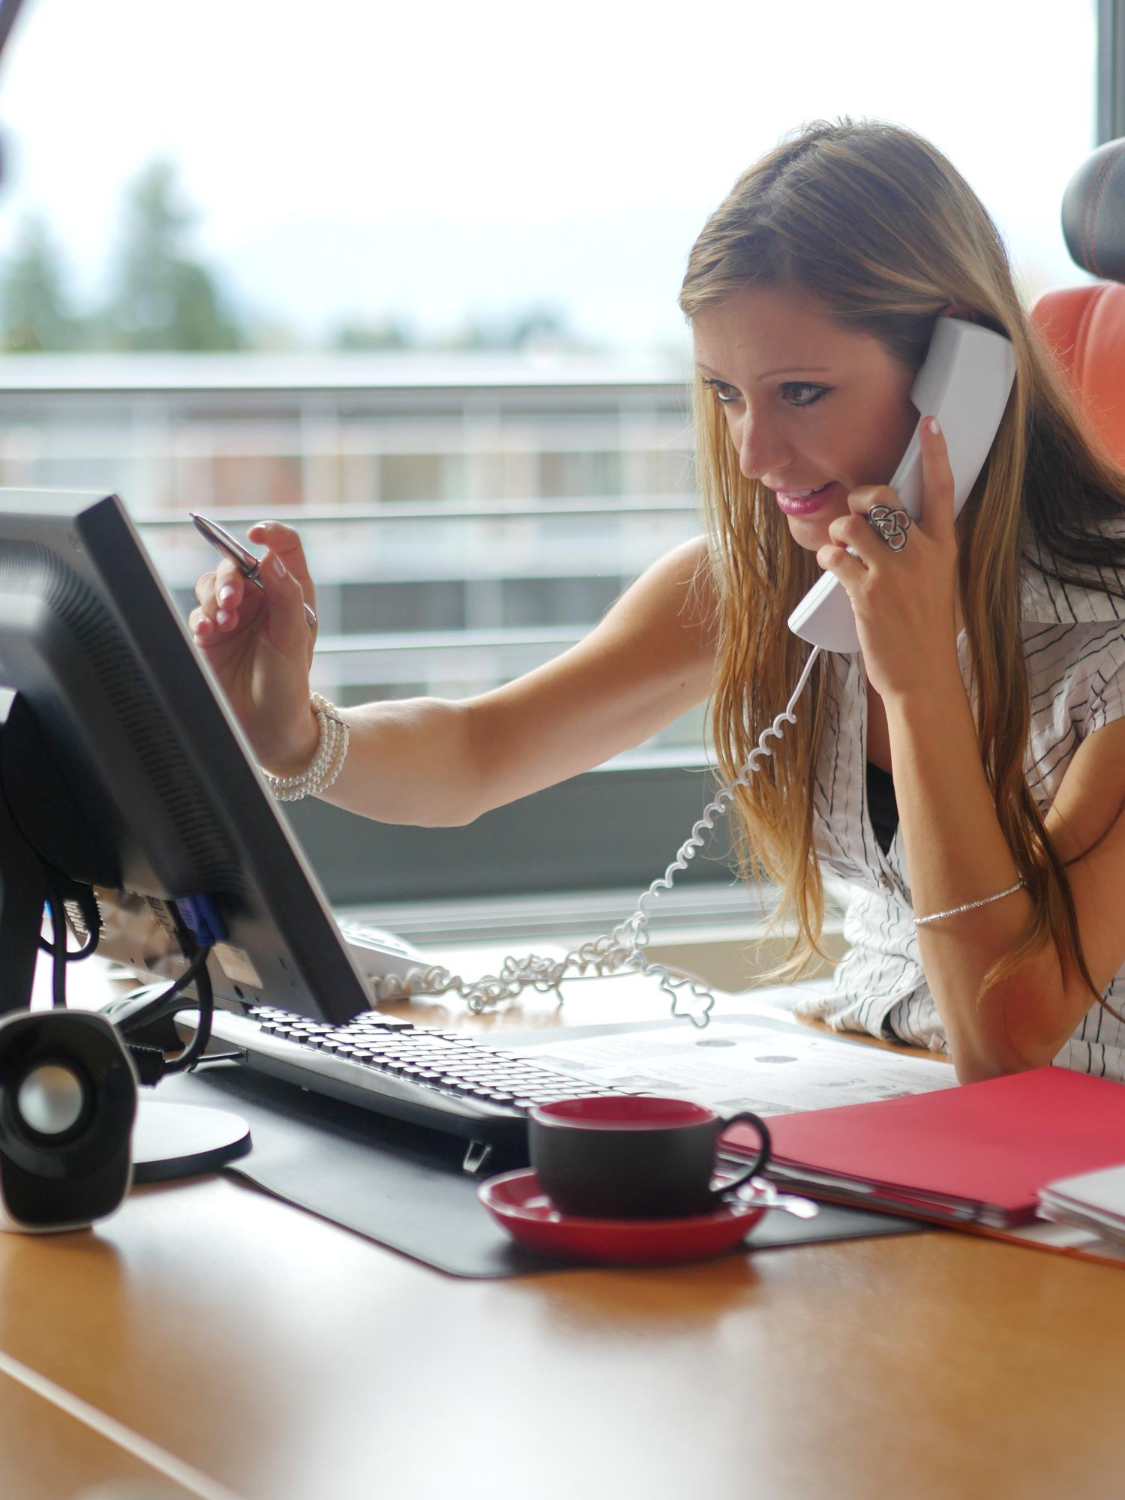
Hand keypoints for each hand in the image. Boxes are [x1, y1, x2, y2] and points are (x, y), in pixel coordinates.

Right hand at [189, 521, 319, 770]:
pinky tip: (208, 632)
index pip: (282, 548)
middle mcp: (261, 599)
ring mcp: (233, 616)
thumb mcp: (294, 637)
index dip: (271, 534)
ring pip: (211, 584)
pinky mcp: (209, 634)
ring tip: (223, 625)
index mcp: (290, 593)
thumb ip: (285, 595)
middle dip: (229, 578)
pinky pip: (196, 611)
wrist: (267, 727)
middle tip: (232, 602)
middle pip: (236, 563)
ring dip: (214, 598)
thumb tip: (269, 557)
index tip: (256, 534)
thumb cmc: (289, 684)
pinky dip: (199, 616)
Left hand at [815, 416, 961, 701]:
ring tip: (842, 549)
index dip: (936, 453)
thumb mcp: (941, 585)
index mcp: (945, 549)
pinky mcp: (867, 593)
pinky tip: (833, 566)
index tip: (930, 422)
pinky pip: (836, 556)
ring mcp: (894, 572)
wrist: (923, 678)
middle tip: (855, 514)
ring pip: (853, 524)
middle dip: (861, 497)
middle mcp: (922, 554)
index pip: (944, 490)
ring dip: (839, 531)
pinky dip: (828, 556)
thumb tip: (894, 531)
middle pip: (885, 498)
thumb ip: (925, 555)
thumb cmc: (929, 634)